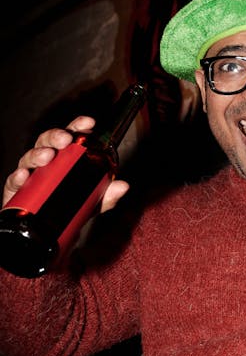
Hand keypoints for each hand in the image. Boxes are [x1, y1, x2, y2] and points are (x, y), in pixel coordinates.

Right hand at [2, 116, 129, 211]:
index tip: (89, 123)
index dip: (78, 125)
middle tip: (66, 140)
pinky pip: (14, 181)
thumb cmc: (70, 207)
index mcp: (66, 157)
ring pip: (30, 157)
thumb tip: (123, 187)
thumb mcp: (93, 201)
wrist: (50, 232)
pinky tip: (24, 176)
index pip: (71, 134)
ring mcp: (31, 175)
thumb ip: (107, 194)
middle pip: (47, 140)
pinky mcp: (17, 191)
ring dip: (38, 154)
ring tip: (47, 156)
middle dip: (56, 136)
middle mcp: (47, 161)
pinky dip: (18, 177)